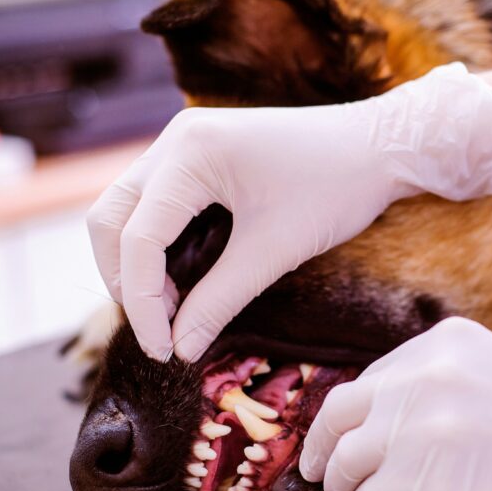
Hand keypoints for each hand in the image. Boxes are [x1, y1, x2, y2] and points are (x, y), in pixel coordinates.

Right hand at [87, 63, 491, 360]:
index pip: (138, 238)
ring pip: (126, 210)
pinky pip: (154, 203)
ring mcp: (184, 143)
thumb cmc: (337, 189)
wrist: (380, 146)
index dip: (142, 302)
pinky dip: (156, 244)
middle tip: (160, 330)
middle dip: (125, 280)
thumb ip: (220, 300)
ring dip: (137, 263)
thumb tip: (180, 349)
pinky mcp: (198, 155)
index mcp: (190, 152)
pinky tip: (184, 280)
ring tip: (173, 309)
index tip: (163, 351)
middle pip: (111, 218)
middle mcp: (175, 139)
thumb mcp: (275, 251)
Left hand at [299, 317, 491, 490]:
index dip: (349, 412)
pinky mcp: (424, 483)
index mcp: (447, 342)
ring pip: (345, 458)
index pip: (372, 376)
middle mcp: (426, 376)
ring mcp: (421, 428)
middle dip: (320, 443)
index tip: (340, 431)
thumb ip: (446, 380)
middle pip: (340, 410)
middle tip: (315, 468)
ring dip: (338, 485)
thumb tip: (393, 413)